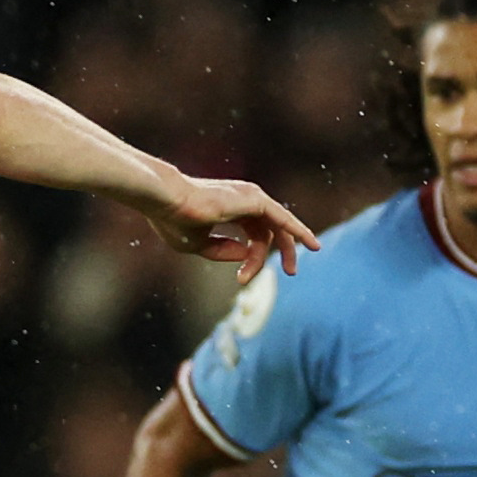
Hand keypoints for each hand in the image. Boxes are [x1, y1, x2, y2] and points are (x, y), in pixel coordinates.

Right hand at [139, 174, 318, 283]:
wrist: (167, 201)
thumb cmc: (175, 220)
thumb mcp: (198, 244)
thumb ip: (223, 251)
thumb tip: (246, 256)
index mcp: (230, 208)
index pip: (253, 233)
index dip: (251, 258)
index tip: (242, 279)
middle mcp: (244, 200)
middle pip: (270, 229)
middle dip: (282, 251)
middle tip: (292, 272)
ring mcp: (251, 197)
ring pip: (277, 227)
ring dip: (286, 249)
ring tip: (292, 271)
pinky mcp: (255, 200)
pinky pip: (283, 218)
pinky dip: (298, 230)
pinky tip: (310, 243)